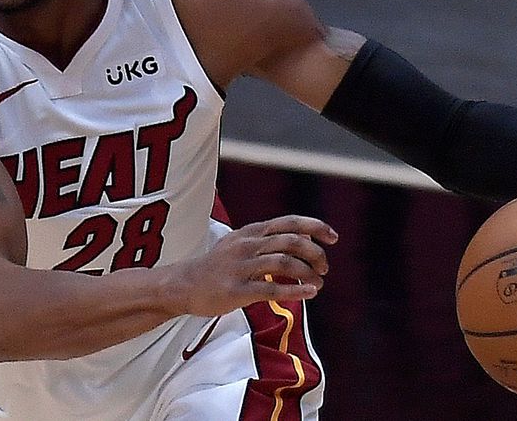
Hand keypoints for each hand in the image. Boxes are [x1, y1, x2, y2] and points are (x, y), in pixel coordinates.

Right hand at [171, 215, 337, 315]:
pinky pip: (270, 290)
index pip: (289, 222)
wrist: (183, 285)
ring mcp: (240, 267)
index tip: (333, 237)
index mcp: (250, 232)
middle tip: (324, 268)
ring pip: (283, 263)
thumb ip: (270, 239)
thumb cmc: (216, 266)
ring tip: (318, 283)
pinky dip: (294, 290)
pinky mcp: (235, 290)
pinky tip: (310, 293)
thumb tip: (306, 237)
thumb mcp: (241, 243)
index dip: (315, 227)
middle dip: (315, 253)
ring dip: (307, 272)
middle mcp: (247, 245)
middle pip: (291, 241)